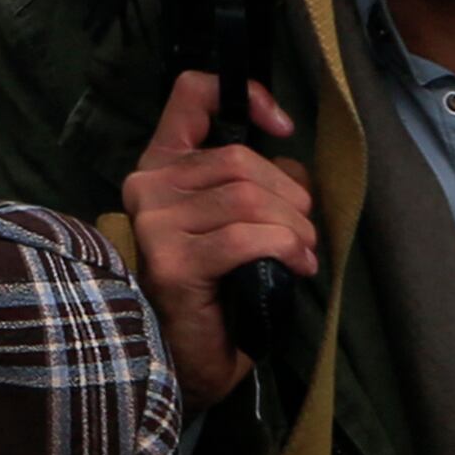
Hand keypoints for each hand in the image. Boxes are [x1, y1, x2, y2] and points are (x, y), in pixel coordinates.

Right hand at [122, 70, 314, 403]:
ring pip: (246, 197)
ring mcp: (154, 222)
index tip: (282, 126)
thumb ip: (256, 183)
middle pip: (238, 158)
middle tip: (306, 231)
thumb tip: (295, 167)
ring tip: (305, 253)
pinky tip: (298, 265)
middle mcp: (147, 185)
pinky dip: (284, 247)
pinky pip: (245, 236)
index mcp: (160, 165)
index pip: (191, 95)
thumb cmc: (217, 288)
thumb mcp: (234, 221)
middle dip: (289, 194)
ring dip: (293, 227)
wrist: (188, 358)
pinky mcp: (172, 261)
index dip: (245, 97)